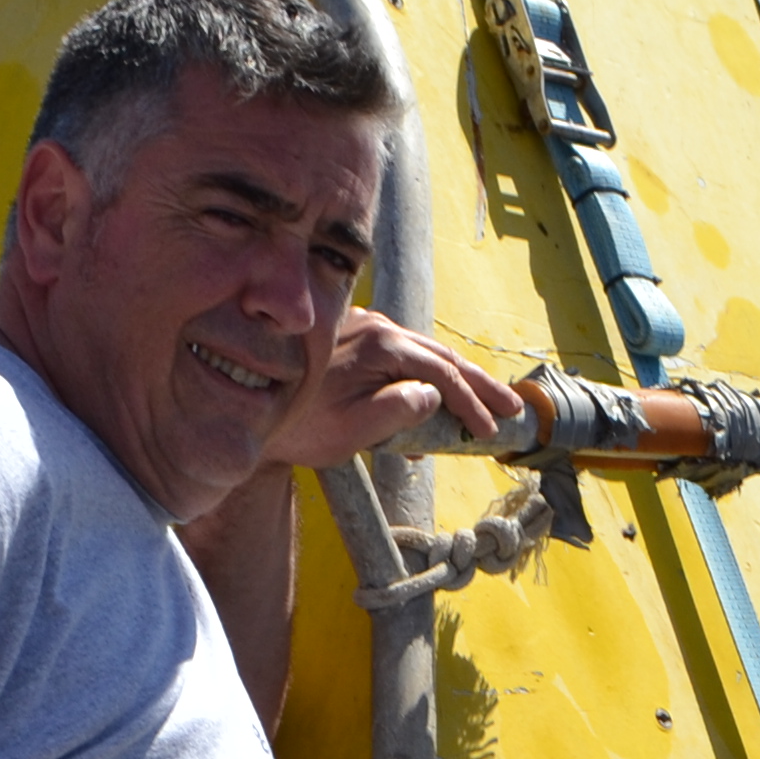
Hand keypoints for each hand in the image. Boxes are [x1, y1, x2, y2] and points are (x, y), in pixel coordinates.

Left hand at [268, 308, 516, 467]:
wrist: (247, 404)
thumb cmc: (297, 426)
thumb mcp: (349, 431)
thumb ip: (396, 412)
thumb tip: (434, 396)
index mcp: (380, 346)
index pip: (442, 372)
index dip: (471, 404)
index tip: (488, 432)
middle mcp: (377, 327)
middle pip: (442, 353)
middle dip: (479, 384)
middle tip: (512, 408)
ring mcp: (366, 328)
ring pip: (426, 349)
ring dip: (459, 376)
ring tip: (486, 402)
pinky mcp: (355, 336)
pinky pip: (404, 351)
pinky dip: (430, 372)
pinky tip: (438, 395)